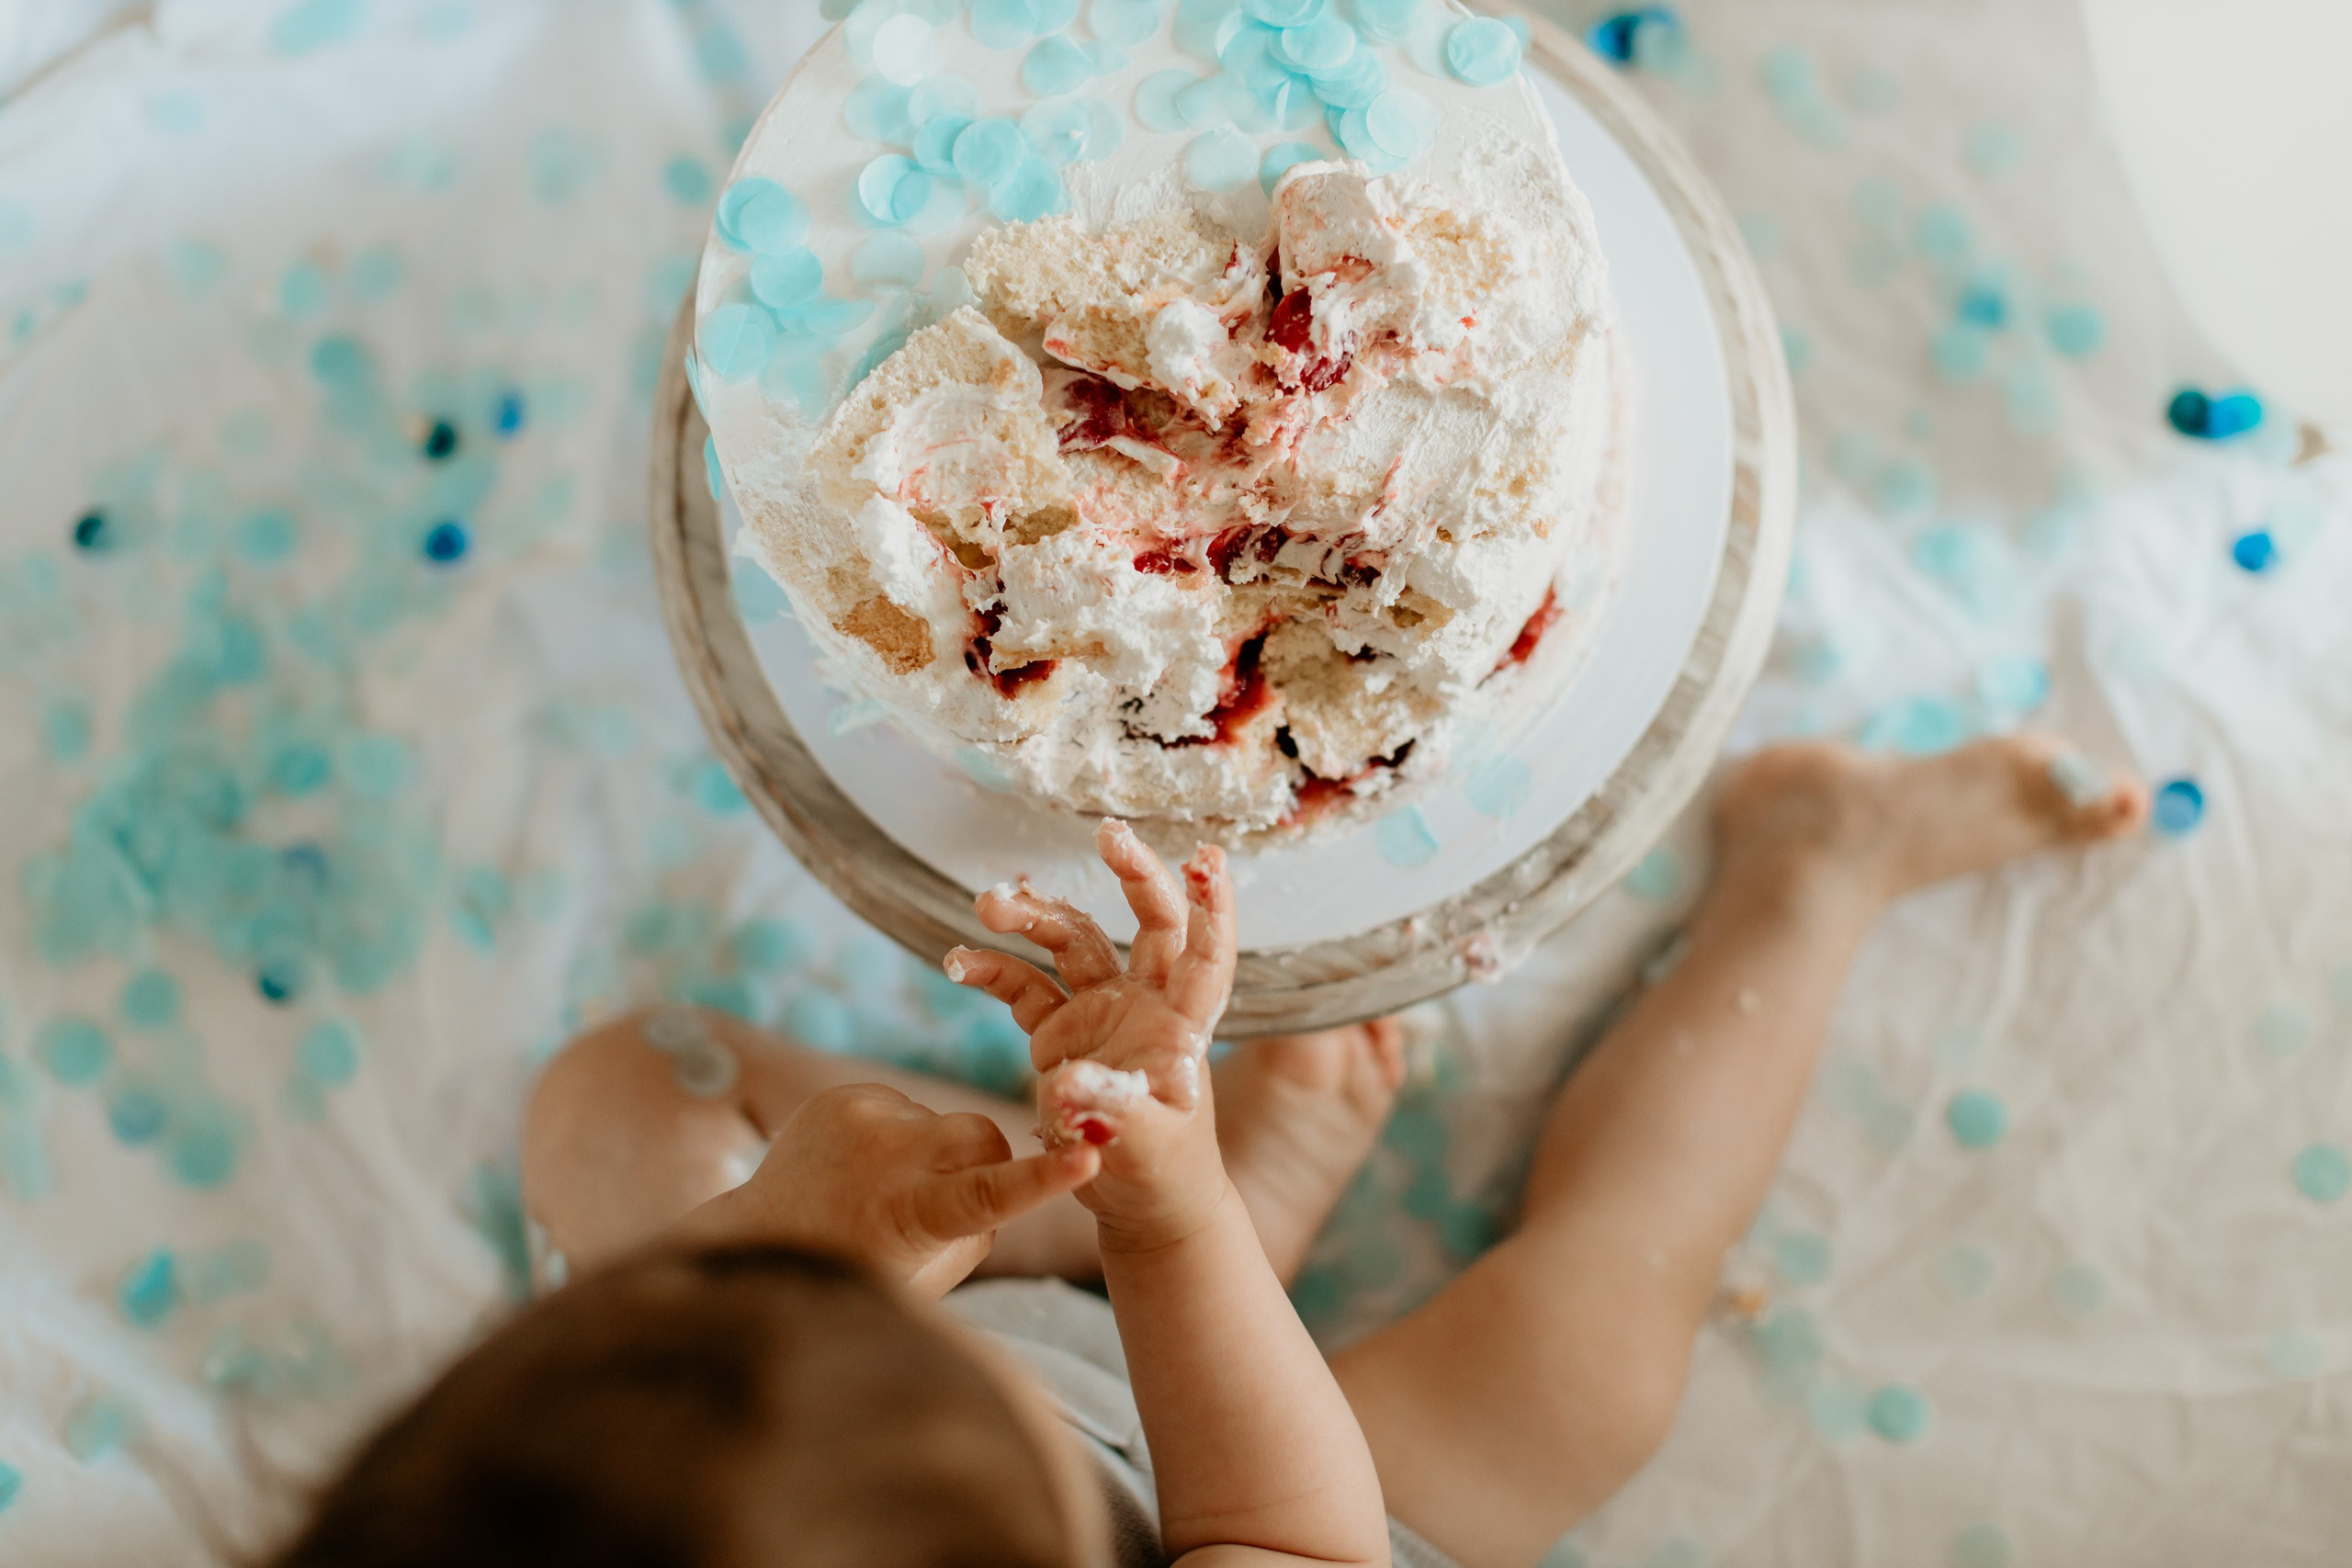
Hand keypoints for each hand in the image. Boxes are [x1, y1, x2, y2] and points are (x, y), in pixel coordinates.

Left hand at [679, 1082, 1096, 1297]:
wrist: (760, 1239)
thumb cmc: (859, 1271)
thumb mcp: (931, 1272)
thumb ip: (979, 1224)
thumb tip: (1004, 1171)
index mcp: (914, 1216)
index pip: (992, 1194)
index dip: (1045, 1176)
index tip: (1088, 1157)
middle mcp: (886, 1158)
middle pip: (982, 1135)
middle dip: (987, 1160)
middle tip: (953, 1196)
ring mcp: (861, 1119)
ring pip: (941, 1121)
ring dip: (930, 1150)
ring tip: (880, 1188)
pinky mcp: (842, 1096)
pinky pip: (904, 1107)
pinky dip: (897, 1135)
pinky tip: (860, 1167)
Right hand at [944, 819, 1237, 1253]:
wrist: (1140, 1201)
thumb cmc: (1161, 1174)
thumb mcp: (1145, 1150)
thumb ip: (1113, 1114)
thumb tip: (1070, 1083)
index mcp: (1184, 1024)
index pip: (1207, 955)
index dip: (1212, 908)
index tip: (1207, 859)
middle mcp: (1148, 1004)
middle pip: (1149, 922)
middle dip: (1132, 875)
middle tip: (1107, 833)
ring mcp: (1103, 1012)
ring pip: (1074, 942)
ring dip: (1036, 916)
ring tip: (989, 904)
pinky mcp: (1061, 1033)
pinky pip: (1024, 987)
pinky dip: (993, 970)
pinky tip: (958, 960)